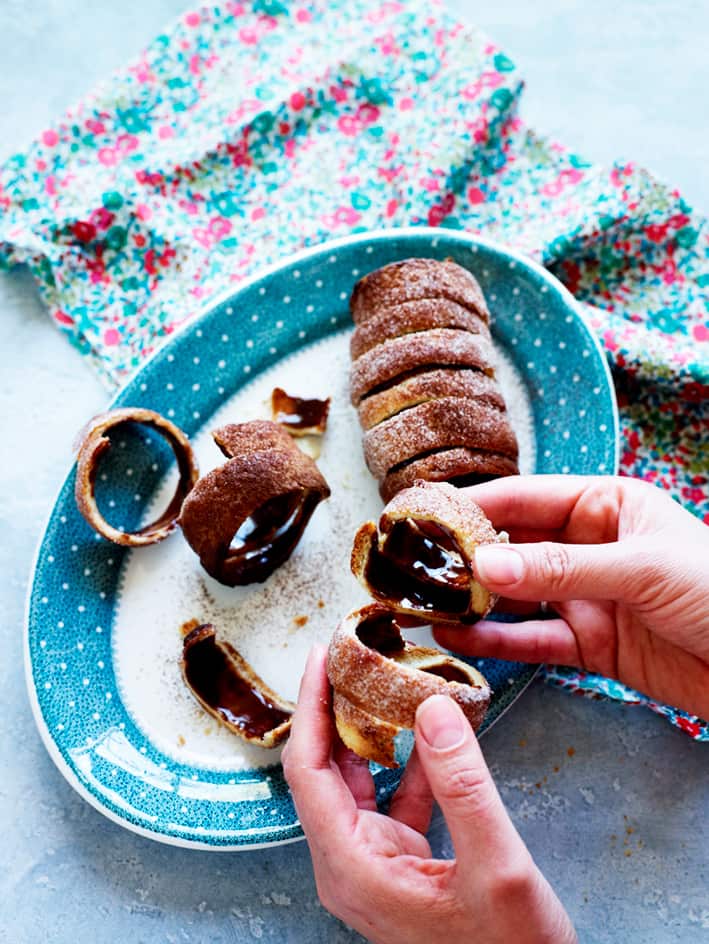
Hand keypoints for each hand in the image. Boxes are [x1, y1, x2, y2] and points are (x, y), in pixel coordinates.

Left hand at [282, 647, 575, 943]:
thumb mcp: (497, 866)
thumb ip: (464, 785)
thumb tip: (432, 707)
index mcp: (351, 867)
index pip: (308, 770)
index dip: (311, 708)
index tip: (321, 656)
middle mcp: (349, 864)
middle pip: (325, 770)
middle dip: (336, 709)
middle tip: (354, 655)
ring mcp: (373, 864)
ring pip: (357, 781)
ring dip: (372, 731)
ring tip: (386, 680)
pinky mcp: (399, 864)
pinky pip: (392, 800)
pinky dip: (410, 763)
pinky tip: (432, 733)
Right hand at [433, 475, 708, 718]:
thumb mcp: (641, 568)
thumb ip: (561, 567)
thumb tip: (484, 562)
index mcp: (605, 505)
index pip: (525, 498)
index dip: (472, 505)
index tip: (420, 515)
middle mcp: (589, 547)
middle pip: (512, 547)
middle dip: (463, 557)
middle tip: (409, 566)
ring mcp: (588, 597)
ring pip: (516, 596)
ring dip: (472, 601)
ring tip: (422, 605)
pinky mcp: (591, 646)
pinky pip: (535, 640)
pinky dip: (499, 642)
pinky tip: (461, 640)